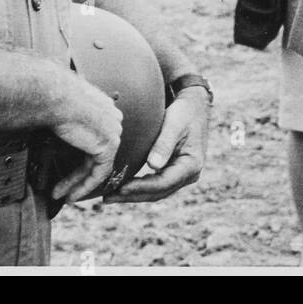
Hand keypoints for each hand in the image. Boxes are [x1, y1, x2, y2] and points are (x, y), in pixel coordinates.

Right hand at [49, 72, 123, 203]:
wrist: (53, 95)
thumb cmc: (50, 96)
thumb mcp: (58, 108)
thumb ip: (62, 120)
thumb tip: (46, 128)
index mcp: (101, 105)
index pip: (94, 136)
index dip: (80, 154)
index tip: (64, 166)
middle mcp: (111, 116)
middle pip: (95, 151)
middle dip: (77, 173)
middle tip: (61, 187)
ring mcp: (112, 130)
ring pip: (96, 164)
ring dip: (77, 183)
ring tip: (60, 195)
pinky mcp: (109, 144)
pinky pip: (100, 172)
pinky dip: (85, 185)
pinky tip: (71, 195)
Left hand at [106, 88, 209, 203]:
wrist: (194, 105)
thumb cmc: (184, 111)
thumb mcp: (174, 124)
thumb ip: (164, 144)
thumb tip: (153, 166)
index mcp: (192, 165)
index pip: (163, 183)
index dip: (141, 187)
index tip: (121, 188)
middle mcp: (189, 175)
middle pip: (158, 192)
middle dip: (132, 196)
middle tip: (108, 197)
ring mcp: (183, 176)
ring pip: (156, 192)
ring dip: (134, 195)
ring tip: (110, 196)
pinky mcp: (175, 172)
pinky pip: (156, 185)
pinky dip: (139, 188)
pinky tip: (122, 187)